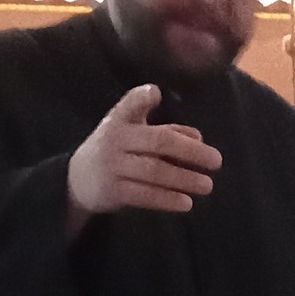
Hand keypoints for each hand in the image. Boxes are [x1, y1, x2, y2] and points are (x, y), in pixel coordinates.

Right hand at [66, 84, 221, 232]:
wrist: (77, 180)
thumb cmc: (117, 151)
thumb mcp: (134, 135)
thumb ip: (166, 131)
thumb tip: (199, 137)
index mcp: (121, 120)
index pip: (129, 105)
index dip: (141, 98)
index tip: (155, 92)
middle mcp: (115, 140)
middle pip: (157, 141)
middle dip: (190, 151)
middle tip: (217, 161)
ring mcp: (112, 166)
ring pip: (153, 171)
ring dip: (183, 179)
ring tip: (207, 185)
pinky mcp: (112, 191)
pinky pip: (143, 195)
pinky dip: (166, 199)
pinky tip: (186, 203)